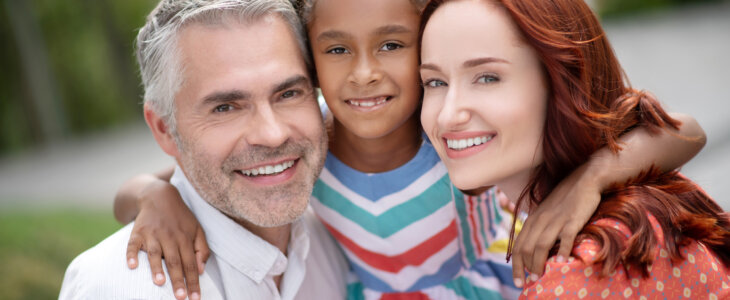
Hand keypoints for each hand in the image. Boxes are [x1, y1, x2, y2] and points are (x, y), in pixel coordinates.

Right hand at [125, 180, 209, 299]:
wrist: (159, 196)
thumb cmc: (181, 218)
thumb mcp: (197, 230)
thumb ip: (202, 250)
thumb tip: (200, 271)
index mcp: (185, 238)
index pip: (191, 264)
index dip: (193, 282)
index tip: (195, 298)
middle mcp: (169, 237)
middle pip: (174, 262)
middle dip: (178, 281)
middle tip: (180, 298)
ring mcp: (152, 234)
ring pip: (155, 253)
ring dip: (156, 268)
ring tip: (160, 283)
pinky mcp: (137, 232)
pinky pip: (133, 244)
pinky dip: (131, 255)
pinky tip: (132, 266)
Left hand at [510, 164, 599, 287]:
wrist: (584, 179)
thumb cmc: (566, 198)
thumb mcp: (546, 212)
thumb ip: (540, 228)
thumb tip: (535, 250)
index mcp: (532, 219)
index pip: (518, 246)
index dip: (516, 265)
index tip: (517, 281)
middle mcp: (540, 220)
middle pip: (526, 248)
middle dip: (525, 268)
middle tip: (528, 283)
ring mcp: (555, 220)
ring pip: (541, 245)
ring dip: (538, 264)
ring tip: (539, 278)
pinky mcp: (572, 219)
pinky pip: (564, 238)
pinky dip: (562, 251)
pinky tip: (561, 263)